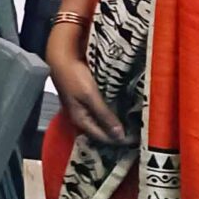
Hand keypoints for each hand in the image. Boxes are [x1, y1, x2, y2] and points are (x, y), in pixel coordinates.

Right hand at [45, 27, 129, 144]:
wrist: (61, 58)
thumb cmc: (74, 77)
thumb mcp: (91, 97)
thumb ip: (105, 116)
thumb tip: (119, 136)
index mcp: (81, 121)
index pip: (103, 138)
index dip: (119, 140)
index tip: (137, 139)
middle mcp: (81, 118)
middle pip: (102, 132)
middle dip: (118, 132)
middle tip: (138, 131)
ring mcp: (83, 109)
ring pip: (102, 122)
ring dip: (115, 122)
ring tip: (132, 122)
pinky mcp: (86, 100)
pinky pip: (100, 112)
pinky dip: (110, 113)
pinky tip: (121, 110)